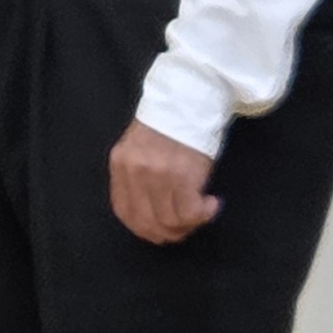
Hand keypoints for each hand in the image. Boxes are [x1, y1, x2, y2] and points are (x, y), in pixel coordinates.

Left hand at [110, 120, 220, 243]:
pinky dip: (203, 215)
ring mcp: (157, 175)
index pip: (124, 211)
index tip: (161, 231)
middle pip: (146, 222)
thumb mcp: (140, 149)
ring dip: (190, 224)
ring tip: (202, 212)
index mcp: (120, 164)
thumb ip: (138, 177)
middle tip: (186, 228)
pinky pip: (189, 212)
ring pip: (170, 220)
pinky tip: (211, 204)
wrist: (190, 99)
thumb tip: (151, 209)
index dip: (143, 228)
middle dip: (168, 233)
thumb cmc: (170, 124)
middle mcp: (135, 172)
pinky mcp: (183, 176)